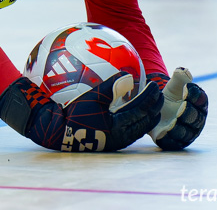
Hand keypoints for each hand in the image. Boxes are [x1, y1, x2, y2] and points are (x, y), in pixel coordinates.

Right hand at [0, 74, 161, 151]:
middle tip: (158, 93)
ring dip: (146, 114)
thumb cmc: (73, 114)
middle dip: (154, 106)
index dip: (151, 97)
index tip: (154, 85)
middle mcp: (122, 136)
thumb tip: (128, 76)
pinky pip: (130, 129)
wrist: (58, 133)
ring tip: (149, 103)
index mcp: (120, 126)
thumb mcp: (91, 97)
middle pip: (146, 120)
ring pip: (140, 127)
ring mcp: (117, 140)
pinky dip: (135, 118)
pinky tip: (130, 110)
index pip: (143, 109)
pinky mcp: (111, 141)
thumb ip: (110, 87)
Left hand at [147, 68, 207, 149]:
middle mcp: (197, 121)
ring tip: (174, 120)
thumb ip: (180, 77)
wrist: (157, 110)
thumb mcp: (174, 86)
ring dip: (181, 127)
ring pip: (187, 132)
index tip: (188, 87)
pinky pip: (174, 142)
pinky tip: (164, 132)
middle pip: (196, 118)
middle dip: (189, 112)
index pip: (202, 100)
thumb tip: (183, 71)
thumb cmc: (171, 96)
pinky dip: (170, 138)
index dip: (196, 94)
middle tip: (182, 106)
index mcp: (200, 105)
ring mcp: (187, 133)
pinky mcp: (174, 142)